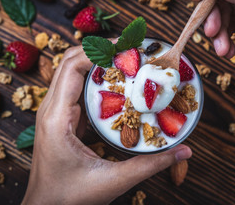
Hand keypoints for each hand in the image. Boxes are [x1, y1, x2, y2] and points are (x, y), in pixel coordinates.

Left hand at [21, 46, 191, 204]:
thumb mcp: (112, 181)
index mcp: (57, 118)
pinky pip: (76, 89)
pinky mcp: (62, 119)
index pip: (73, 66)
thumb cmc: (69, 198)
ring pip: (72, 73)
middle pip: (70, 62)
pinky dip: (95, 79)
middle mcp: (51, 109)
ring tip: (126, 59)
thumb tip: (183, 151)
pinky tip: (117, 83)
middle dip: (99, 49)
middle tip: (130, 47)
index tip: (126, 44)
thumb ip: (150, 165)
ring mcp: (54, 113)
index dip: (98, 49)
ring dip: (97, 61)